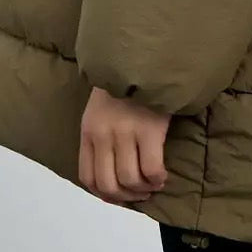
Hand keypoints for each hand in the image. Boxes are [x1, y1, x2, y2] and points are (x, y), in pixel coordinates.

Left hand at [79, 86, 170, 204]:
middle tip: (141, 193)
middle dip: (126, 196)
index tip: (121, 195)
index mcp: (89, 130)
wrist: (144, 55)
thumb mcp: (101, 108)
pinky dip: (157, 178)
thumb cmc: (126, 81)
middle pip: (109, 184)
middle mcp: (103, 134)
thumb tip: (112, 169)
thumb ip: (101, 134)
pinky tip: (163, 175)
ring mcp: (125, 132)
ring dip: (144, 189)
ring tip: (153, 184)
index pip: (88, 177)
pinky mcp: (150, 129)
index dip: (105, 194)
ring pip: (130, 180)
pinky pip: (152, 168)